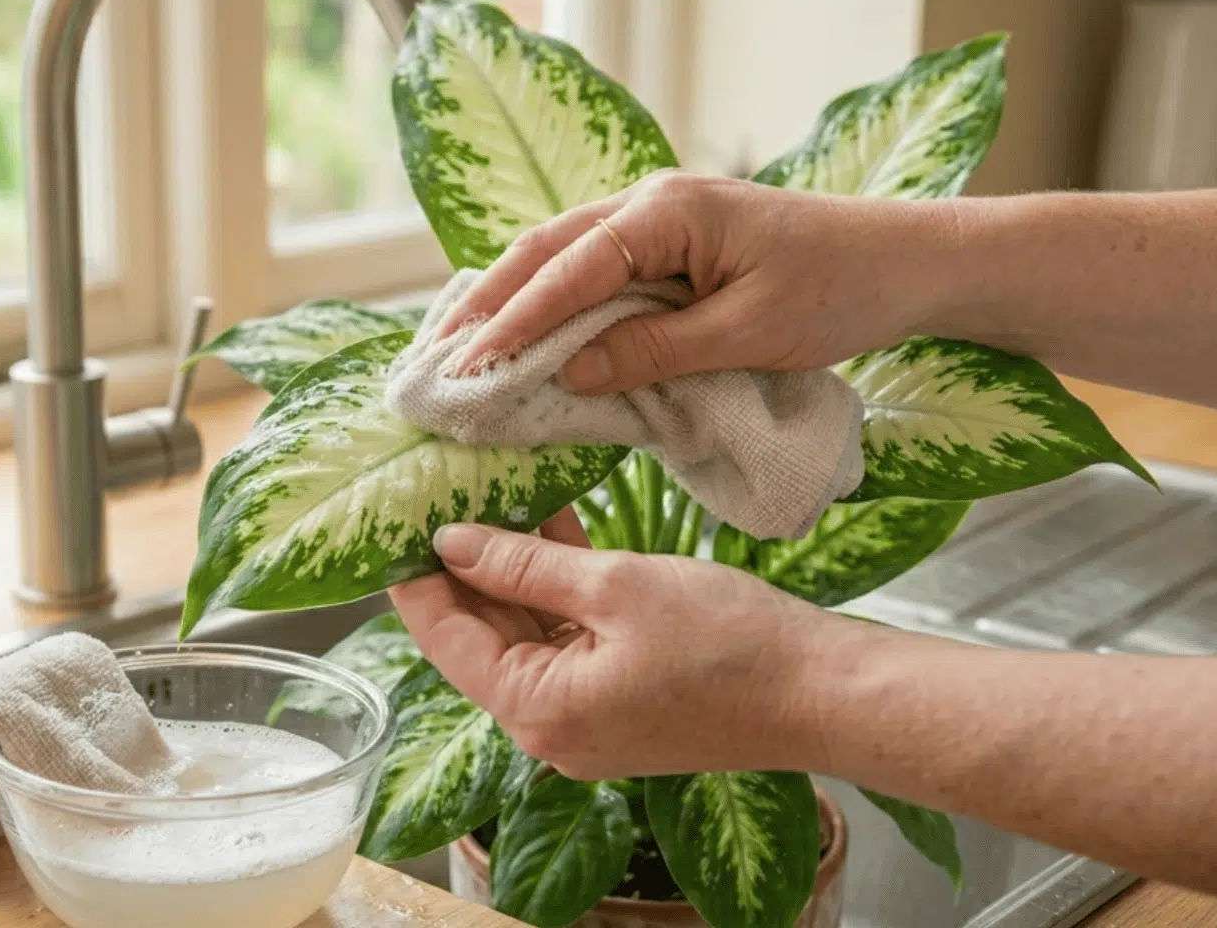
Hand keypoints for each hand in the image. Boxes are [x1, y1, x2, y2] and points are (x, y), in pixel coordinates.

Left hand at [387, 517, 862, 779]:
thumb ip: (524, 564)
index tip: (393, 517)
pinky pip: (564, 639)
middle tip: (439, 489)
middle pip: (479, 636)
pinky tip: (543, 521)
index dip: (414, 574)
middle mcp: (549, 728)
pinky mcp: (616, 699)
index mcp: (536, 711)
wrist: (824, 692)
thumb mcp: (615, 586)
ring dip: (508, 568)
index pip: (444, 636)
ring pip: (522, 633)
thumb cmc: (730, 644)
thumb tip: (450, 542)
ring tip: (486, 491)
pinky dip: (552, 587)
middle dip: (461, 563)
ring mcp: (584, 717)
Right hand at [432, 171, 959, 393]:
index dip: (513, 324)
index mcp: (668, 211)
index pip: (567, 271)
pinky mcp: (671, 242)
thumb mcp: (750, 332)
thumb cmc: (843, 290)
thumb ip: (656, 349)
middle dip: (488, 304)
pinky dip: (551, 298)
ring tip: (460, 347)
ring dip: (510, 299)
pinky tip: (524, 329)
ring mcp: (659, 216)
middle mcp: (651, 201)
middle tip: (437, 360)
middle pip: (545, 249)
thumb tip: (573, 373)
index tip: (469, 368)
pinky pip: (593, 267)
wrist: (909, 261)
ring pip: (561, 254)